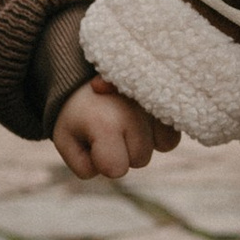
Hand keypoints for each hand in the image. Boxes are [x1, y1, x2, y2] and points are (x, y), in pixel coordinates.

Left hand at [52, 76, 179, 180]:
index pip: (115, 169)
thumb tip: (114, 168)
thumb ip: (83, 166)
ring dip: (144, 140)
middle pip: (140, 159)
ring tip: (125, 118)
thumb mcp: (66, 139)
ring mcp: (155, 102)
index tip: (92, 142)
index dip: (102, 161)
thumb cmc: (77, 111)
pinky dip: (161, 132)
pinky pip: (173, 134)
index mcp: (105, 124)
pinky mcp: (169, 98)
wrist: (86, 71)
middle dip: (124, 150)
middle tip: (108, 125)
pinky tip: (144, 120)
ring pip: (160, 146)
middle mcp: (135, 113)